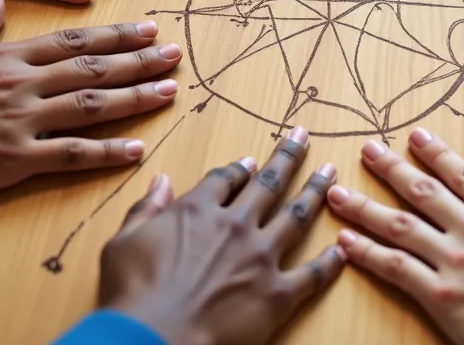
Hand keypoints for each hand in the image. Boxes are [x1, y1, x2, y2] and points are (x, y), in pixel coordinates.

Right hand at [0, 0, 182, 206]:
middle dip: (139, 60)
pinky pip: (70, 155)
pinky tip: (137, 148)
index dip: (115, 35)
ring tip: (170, 91)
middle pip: (93, 67)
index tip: (148, 28)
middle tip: (176, 54)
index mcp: (5, 54)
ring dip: (135, 97)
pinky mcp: (13, 160)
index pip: (72, 40)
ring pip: (91, 104)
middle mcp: (21, 83)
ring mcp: (20, 121)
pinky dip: (107, 152)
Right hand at [99, 127, 343, 344]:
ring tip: (330, 171)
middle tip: (303, 137)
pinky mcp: (278, 293)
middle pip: (268, 183)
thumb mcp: (122, 242)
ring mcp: (261, 257)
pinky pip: (312, 274)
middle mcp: (235, 225)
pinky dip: (330, 262)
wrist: (155, 337)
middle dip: (288, 157)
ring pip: (297, 215)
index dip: (239, 169)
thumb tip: (160, 180)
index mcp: (197, 210)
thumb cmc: (132, 293)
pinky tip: (341, 249)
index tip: (251, 162)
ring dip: (316, 190)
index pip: (224, 179)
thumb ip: (146, 208)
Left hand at [327, 129, 463, 344]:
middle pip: (422, 190)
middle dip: (390, 167)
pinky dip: (368, 253)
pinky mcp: (442, 298)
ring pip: (398, 225)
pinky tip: (346, 242)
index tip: (414, 136)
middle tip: (367, 150)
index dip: (435, 152)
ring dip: (365, 206)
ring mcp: (454, 263)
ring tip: (338, 192)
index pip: (461, 173)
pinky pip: (396, 269)